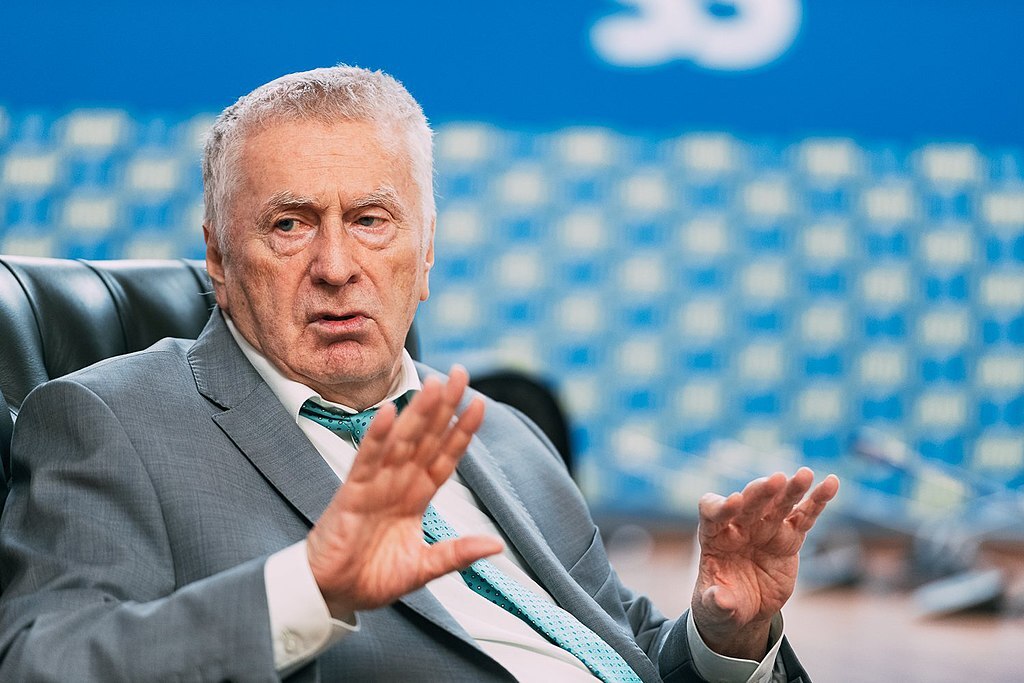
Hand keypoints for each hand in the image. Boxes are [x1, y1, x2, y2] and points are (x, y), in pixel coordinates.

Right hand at [306, 366, 503, 617]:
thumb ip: (456, 554)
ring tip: (434, 385)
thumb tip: (496, 545)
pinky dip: (376, 437)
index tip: (479, 405)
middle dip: (444, 407)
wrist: (332, 594)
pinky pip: (366, 461)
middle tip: (460, 373)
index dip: (462, 432)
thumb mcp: (423, 568)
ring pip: (400, 441)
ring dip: (417, 413)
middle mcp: (398, 484)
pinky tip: (388, 413)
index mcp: (416, 497)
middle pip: (427, 438)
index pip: (444, 457)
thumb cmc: (371, 577)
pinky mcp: (352, 494)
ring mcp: (376, 485)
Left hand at [690, 468, 838, 658]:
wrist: (744, 607)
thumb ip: (716, 603)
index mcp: (713, 536)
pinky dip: (817, 501)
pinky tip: (831, 483)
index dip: (721, 506)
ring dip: (791, 489)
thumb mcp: (714, 609)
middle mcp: (739, 526)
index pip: (713, 512)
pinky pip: (804, 517)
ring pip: (779, 505)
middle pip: (749, 503)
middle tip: (775, 481)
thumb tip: (720, 599)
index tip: (735, 502)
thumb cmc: (722, 602)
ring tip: (805, 475)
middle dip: (761, 492)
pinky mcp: (789, 538)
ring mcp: (766, 530)